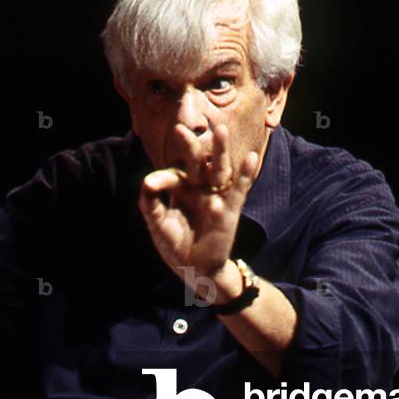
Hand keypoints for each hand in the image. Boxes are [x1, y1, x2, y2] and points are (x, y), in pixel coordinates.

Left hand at [138, 124, 258, 300]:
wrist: (195, 269)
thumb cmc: (175, 245)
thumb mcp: (158, 225)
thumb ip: (151, 203)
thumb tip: (147, 181)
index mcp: (180, 189)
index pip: (172, 176)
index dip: (163, 178)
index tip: (152, 185)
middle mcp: (198, 188)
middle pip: (197, 162)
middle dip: (190, 146)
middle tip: (180, 129)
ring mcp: (216, 196)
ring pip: (219, 169)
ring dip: (220, 150)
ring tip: (221, 130)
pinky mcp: (230, 209)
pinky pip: (240, 188)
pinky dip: (246, 174)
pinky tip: (251, 157)